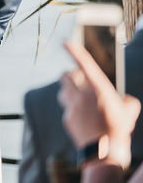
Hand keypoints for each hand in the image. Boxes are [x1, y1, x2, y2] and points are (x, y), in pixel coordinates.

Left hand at [58, 41, 139, 168]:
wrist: (104, 150)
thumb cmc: (119, 129)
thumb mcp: (129, 112)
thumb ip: (127, 101)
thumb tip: (126, 100)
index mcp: (98, 88)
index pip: (84, 64)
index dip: (75, 52)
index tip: (66, 42)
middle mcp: (82, 94)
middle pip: (66, 76)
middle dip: (70, 76)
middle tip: (76, 78)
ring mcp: (72, 105)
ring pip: (62, 90)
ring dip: (67, 90)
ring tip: (76, 95)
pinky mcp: (67, 117)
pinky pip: (66, 108)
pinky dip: (71, 109)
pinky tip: (80, 115)